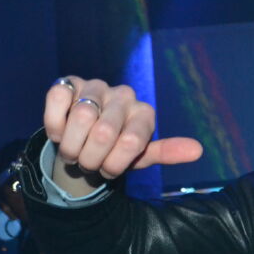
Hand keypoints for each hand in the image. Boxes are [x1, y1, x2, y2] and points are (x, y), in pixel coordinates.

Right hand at [45, 76, 201, 192]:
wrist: (85, 140)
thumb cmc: (117, 149)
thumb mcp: (141, 155)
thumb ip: (166, 152)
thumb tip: (198, 151)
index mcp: (145, 113)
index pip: (131, 142)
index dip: (114, 164)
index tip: (109, 170)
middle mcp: (124, 95)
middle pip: (104, 133)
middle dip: (91, 159)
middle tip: (88, 165)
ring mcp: (96, 86)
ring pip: (81, 117)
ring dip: (71, 146)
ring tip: (73, 153)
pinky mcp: (68, 83)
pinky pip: (58, 100)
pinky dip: (55, 125)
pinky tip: (59, 134)